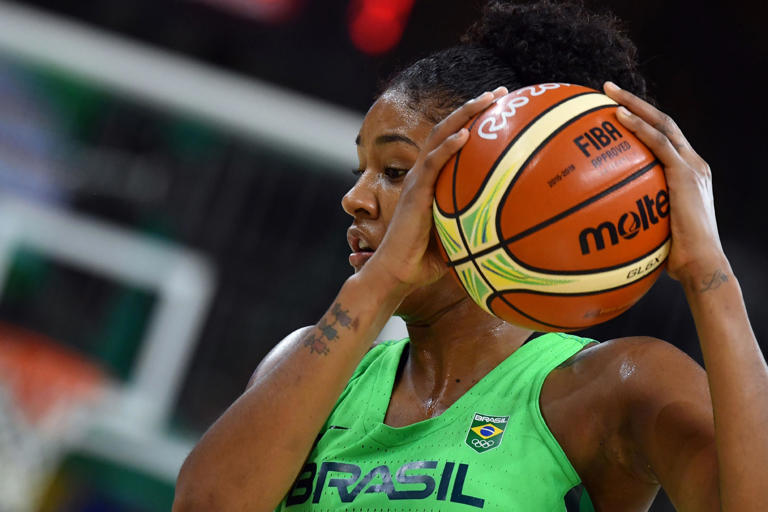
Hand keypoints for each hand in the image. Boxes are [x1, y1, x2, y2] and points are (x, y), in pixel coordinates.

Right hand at [366, 86, 508, 291]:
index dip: (474, 122)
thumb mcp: (459, 238)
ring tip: (489, 99)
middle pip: (449, 129)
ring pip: (440, 137)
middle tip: (502, 93)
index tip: (501, 110)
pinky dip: (448, 146)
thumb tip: (511, 230)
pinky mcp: (414, 193)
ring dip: (464, 115)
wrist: (398, 273)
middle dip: (474, 107)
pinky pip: (433, 164)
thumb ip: (476, 226)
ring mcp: (417, 180)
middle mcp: (424, 174)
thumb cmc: (426, 261)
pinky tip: (466, 134)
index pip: (454, 142)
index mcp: (433, 181)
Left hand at [603, 81, 724, 281]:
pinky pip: (660, 144)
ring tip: (608, 92)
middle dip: (635, 103)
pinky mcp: (686, 175)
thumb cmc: (673, 258)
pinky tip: (618, 117)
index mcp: (688, 174)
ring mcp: (692, 167)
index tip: (616, 110)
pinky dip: (639, 128)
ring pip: (662, 124)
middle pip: (663, 122)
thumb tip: (602, 224)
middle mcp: (693, 165)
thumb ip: (635, 216)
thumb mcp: (651, 229)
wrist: (701, 266)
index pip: (664, 139)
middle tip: (607, 89)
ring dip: (633, 105)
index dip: (641, 122)